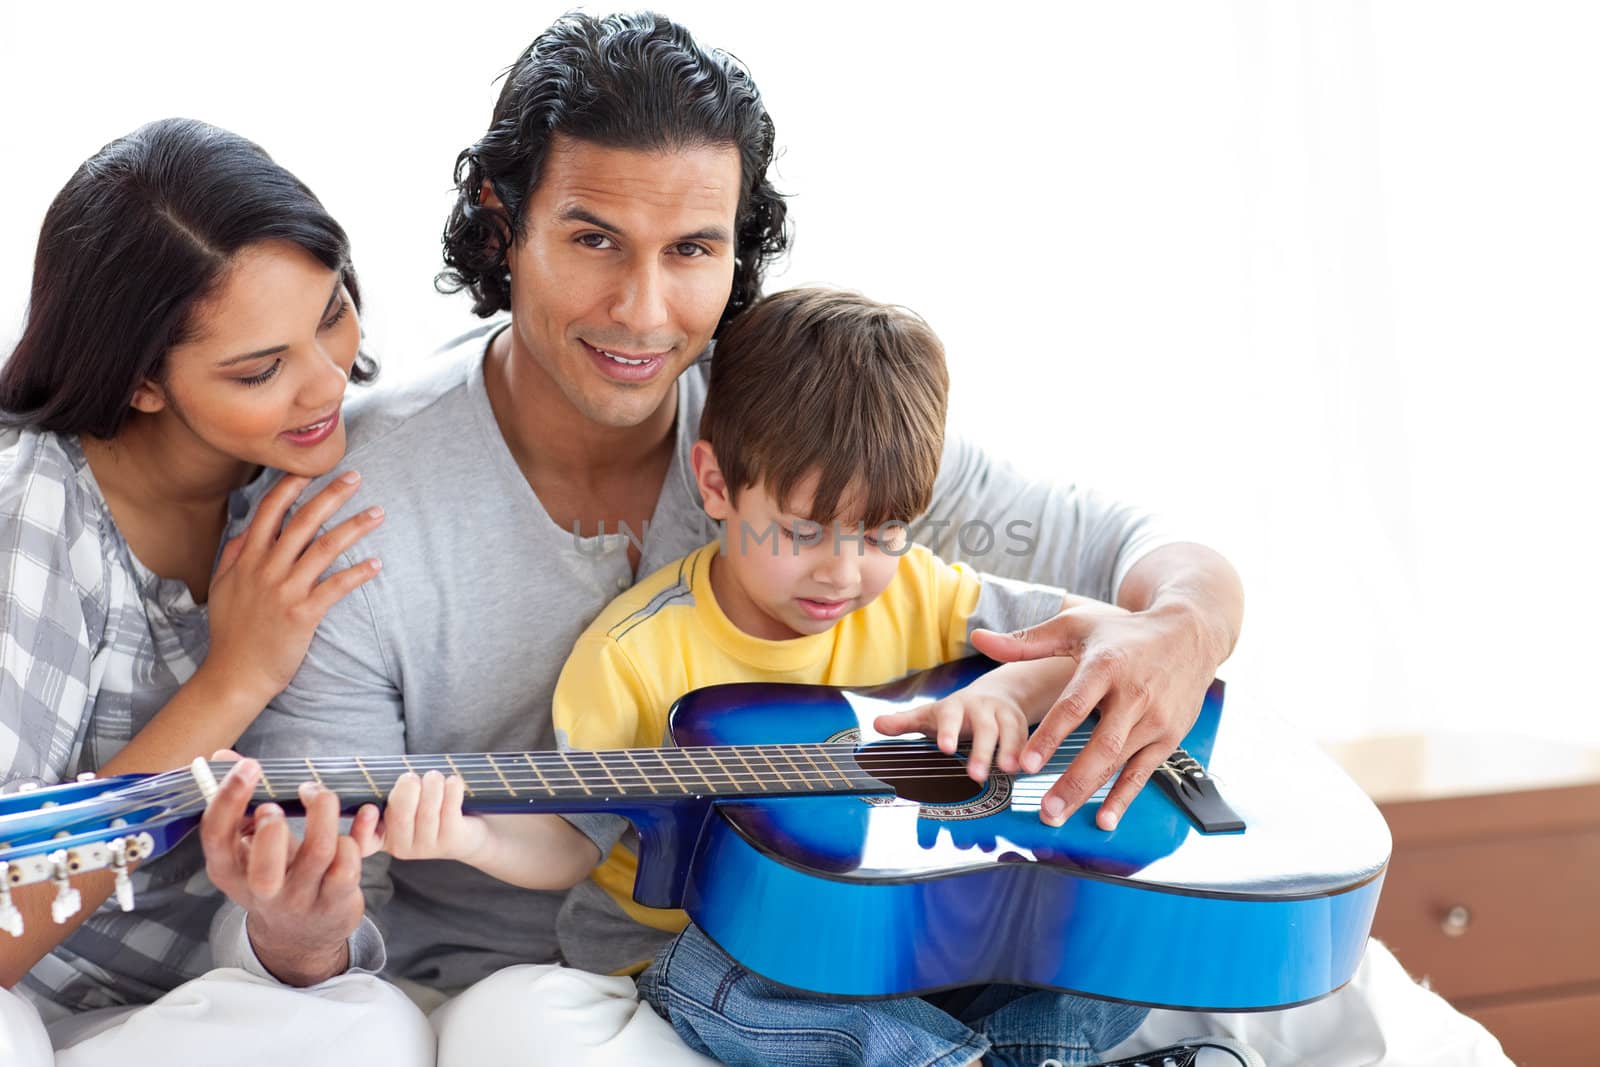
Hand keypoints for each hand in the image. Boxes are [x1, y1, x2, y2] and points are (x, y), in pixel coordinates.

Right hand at [200, 758, 365, 985]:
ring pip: (319, 854)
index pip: (216, 837)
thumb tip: (221, 755)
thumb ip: (239, 801)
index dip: (229, 799)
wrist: (301, 936)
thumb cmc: (275, 875)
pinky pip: (350, 862)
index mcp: (229, 870)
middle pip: (265, 867)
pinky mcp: (337, 900)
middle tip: (281, 803)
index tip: (250, 765)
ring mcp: (302, 899)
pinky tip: (364, 812)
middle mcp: (262, 891)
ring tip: (321, 795)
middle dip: (274, 828)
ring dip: (324, 813)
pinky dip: (359, 831)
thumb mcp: (249, 846)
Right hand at [205, 471, 383, 702]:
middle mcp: (266, 570)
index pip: (269, 512)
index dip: (291, 487)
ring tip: (378, 513)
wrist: (234, 675)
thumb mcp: (222, 587)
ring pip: (323, 549)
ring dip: (354, 528)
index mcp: (247, 560)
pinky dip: (358, 574)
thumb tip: (249, 528)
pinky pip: (335, 587)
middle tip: (355, 476)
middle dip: (330, 495)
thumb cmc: (231, 632)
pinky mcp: (302, 614)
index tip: (311, 468)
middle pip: (302, 521)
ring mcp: (284, 591)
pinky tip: (377, 564)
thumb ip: (234, 554)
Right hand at [349, 771, 488, 863]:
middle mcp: (401, 847)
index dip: (363, 828)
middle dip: (406, 790)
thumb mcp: (406, 802)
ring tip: (434, 775)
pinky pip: (449, 810)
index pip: (364, 842)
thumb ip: (395, 791)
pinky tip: (453, 781)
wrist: (469, 832)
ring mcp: (427, 847)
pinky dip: (451, 789)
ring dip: (432, 785)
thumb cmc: (428, 807)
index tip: (369, 808)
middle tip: (411, 776)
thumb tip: (400, 777)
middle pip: (399, 817)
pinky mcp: (451, 841)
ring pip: (427, 812)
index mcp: (381, 837)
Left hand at [874, 689, 1029, 783]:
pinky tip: (1029, 770)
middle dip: (982, 751)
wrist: (996, 695)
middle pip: (984, 729)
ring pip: (1010, 732)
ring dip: (1011, 751)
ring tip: (1011, 770)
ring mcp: (1004, 715)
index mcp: (956, 706)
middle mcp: (982, 708)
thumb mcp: (931, 715)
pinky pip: (1028, 739)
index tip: (945, 748)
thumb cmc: (956, 712)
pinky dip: (1029, 753)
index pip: (950, 717)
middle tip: (976, 775)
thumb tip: (876, 724)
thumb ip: (905, 722)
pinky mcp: (1022, 725)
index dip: (948, 731)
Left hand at [971, 600, 1224, 830]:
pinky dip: (1124, 798)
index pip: (1073, 707)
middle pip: (1100, 746)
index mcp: (1105, 667)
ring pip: (1119, 764)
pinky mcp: (1169, 737)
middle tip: (1044, 811)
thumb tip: (978, 640)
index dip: (1049, 737)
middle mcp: (1134, 696)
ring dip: (1089, 794)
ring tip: (1058, 816)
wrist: (1189, 634)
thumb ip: (1026, 641)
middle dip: (1071, 781)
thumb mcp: (1076, 626)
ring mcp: (1154, 720)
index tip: (1026, 764)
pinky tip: (1105, 819)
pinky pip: (1143, 773)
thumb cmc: (1124, 631)